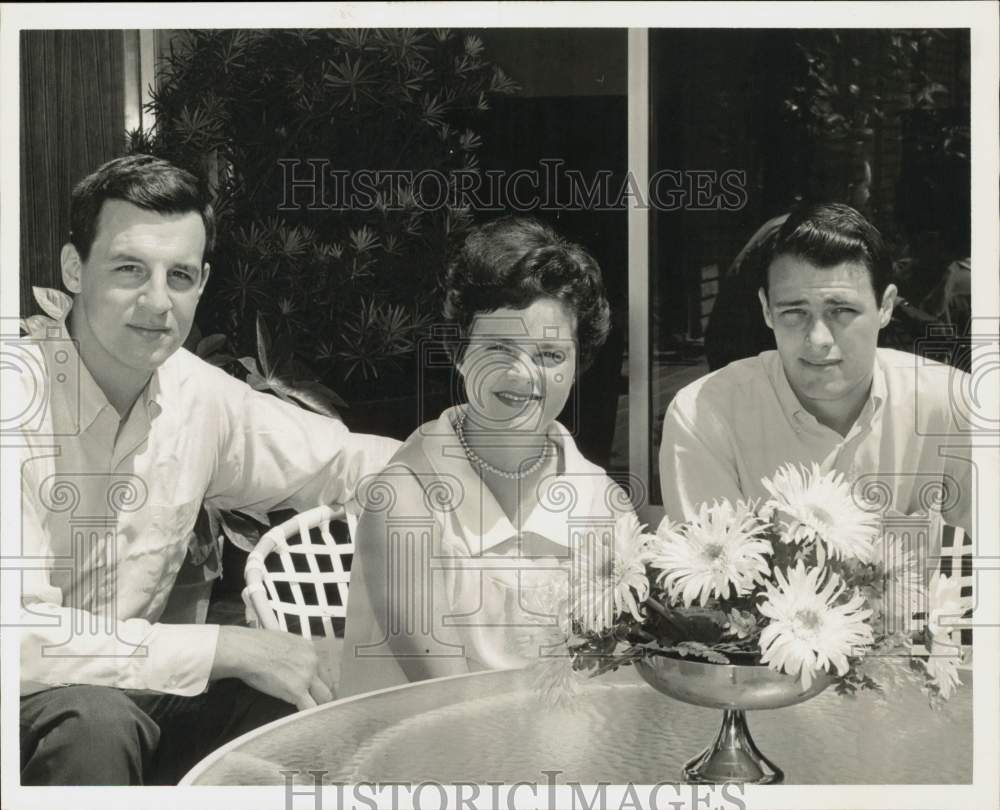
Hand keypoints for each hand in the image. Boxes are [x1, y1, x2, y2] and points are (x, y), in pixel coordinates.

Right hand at [212, 626, 333, 710]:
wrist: (246, 650)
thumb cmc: (255, 645)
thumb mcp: (283, 641)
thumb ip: (292, 654)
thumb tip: (290, 663)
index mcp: (309, 649)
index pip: (324, 670)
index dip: (321, 683)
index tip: (317, 690)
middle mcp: (312, 661)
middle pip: (328, 684)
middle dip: (324, 696)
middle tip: (319, 705)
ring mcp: (307, 676)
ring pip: (325, 697)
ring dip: (319, 706)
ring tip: (314, 716)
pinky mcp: (297, 690)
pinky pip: (310, 708)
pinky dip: (309, 716)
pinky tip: (305, 721)